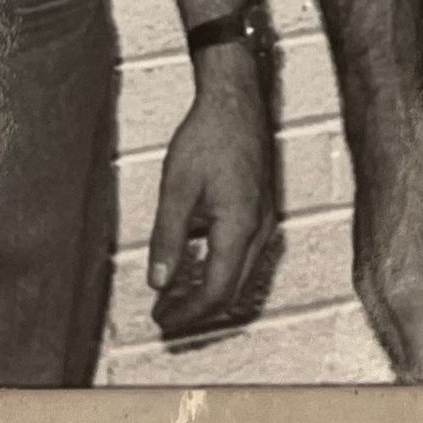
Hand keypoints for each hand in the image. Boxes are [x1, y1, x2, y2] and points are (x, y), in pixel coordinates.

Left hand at [148, 46, 276, 334]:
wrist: (235, 101)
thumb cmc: (207, 138)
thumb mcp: (176, 189)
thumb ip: (167, 239)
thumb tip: (158, 283)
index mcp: (238, 227)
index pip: (217, 291)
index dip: (188, 313)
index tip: (162, 321)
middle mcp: (258, 229)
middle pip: (233, 290)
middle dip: (198, 309)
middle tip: (165, 315)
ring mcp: (264, 219)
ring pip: (241, 274)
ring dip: (209, 291)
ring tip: (174, 293)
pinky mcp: (262, 209)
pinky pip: (245, 255)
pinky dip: (220, 270)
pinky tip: (196, 262)